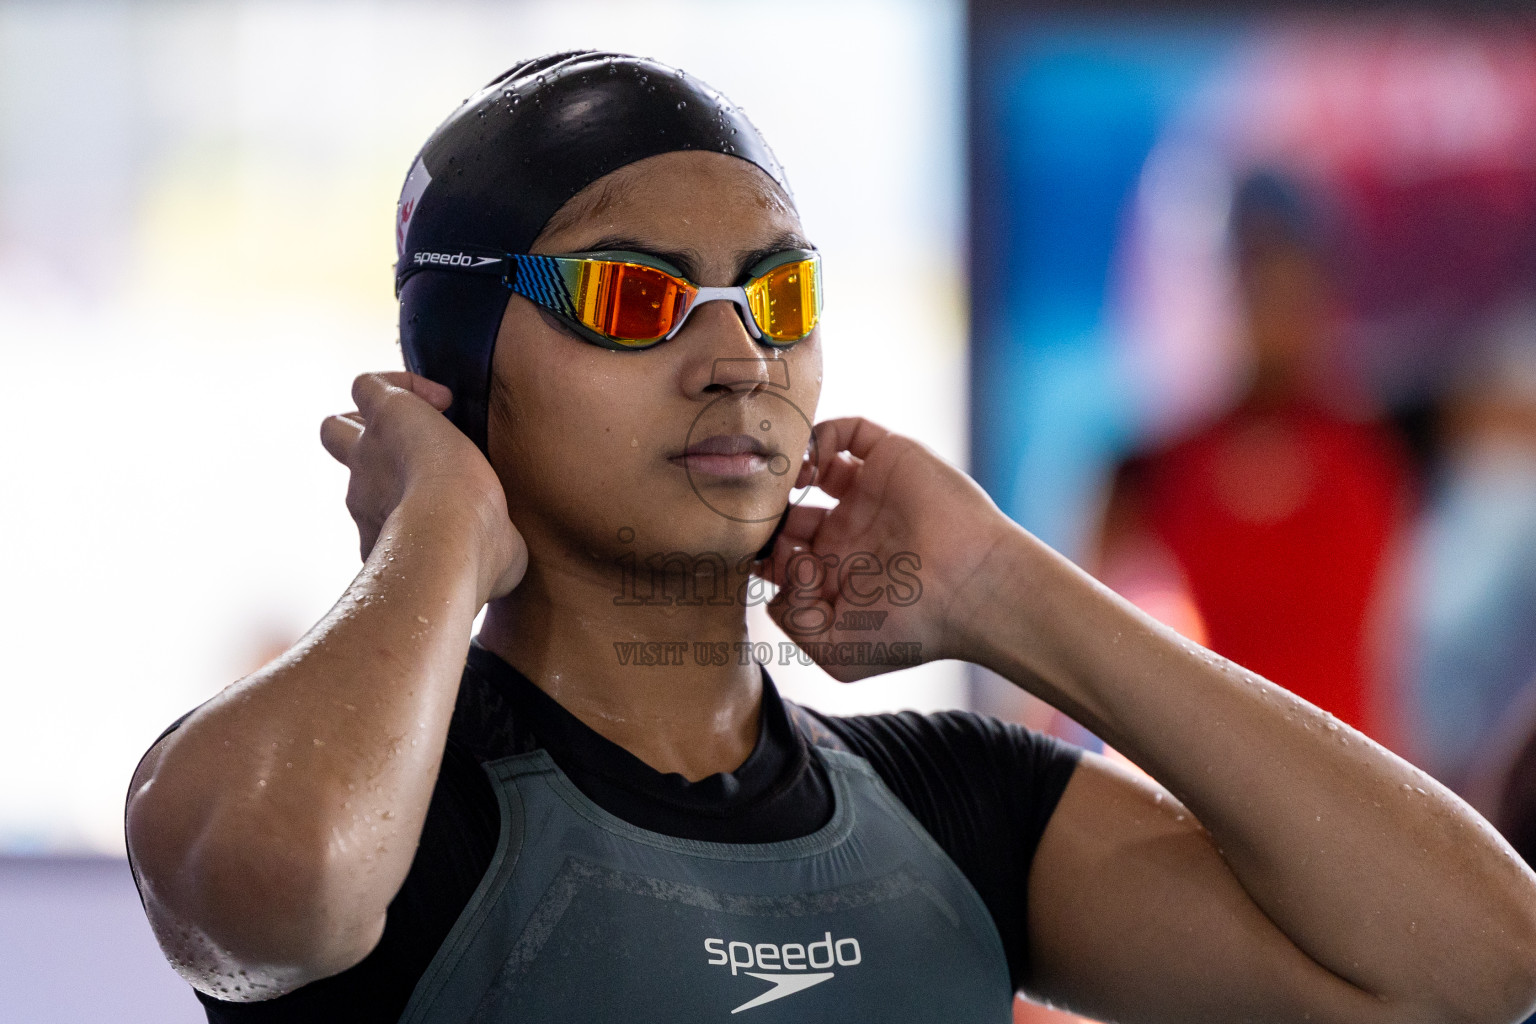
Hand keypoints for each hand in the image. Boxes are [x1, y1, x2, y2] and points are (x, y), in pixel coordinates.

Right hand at [319, 372, 526, 603]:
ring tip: (432, 421)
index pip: (375, 510)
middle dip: (364, 445)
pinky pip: (370, 386)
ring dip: (381, 417)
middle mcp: (363, 492)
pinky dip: (402, 385)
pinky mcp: (386, 413)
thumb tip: (507, 554)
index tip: (450, 496)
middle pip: (338, 456)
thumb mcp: (490, 560)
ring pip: (340, 426)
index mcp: (385, 528)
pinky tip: (442, 400)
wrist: (451, 537)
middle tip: (414, 449)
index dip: (403, 496)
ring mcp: (368, 452)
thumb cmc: (474, 560)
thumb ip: (491, 550)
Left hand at [758, 417, 1015, 680]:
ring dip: (789, 469)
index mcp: (840, 575)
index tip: (766, 559)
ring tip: (783, 485)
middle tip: (766, 518)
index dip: (764, 553)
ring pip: (815, 464)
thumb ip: (793, 621)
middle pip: (790, 509)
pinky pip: (848, 431)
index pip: (783, 554)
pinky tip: (809, 466)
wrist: (968, 589)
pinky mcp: (890, 460)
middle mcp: (852, 532)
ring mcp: (871, 494)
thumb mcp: (837, 653)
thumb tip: (783, 577)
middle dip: (769, 512)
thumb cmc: (911, 628)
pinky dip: (820, 436)